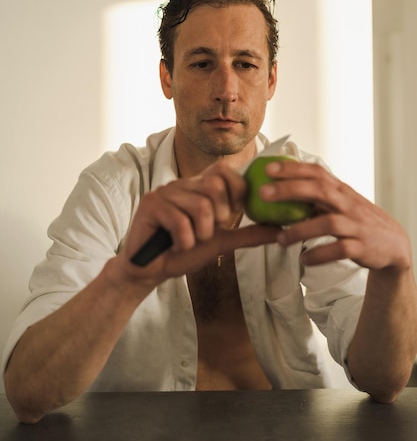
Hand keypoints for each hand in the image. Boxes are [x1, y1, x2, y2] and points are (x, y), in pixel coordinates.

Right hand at [118, 161, 280, 282]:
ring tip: (187, 242)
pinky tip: (174, 246)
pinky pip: (180, 222)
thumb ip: (248, 234)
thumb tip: (279, 230)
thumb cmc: (183, 252)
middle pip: (214, 187)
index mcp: (199, 187)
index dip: (234, 192)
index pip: (224, 170)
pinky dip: (183, 242)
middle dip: (216, 220)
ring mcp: (165, 191)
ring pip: (200, 207)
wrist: (151, 270)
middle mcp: (182, 184)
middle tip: (203, 233)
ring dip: (199, 235)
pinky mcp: (151, 204)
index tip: (228, 217)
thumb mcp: (221, 242)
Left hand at [260, 159, 411, 271]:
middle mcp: (347, 204)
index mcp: (339, 190)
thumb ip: (313, 197)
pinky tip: (305, 259)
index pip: (316, 172)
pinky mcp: (361, 247)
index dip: (292, 168)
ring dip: (301, 230)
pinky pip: (339, 250)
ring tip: (280, 240)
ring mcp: (355, 225)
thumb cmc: (355, 220)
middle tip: (263, 193)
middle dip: (290, 190)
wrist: (392, 244)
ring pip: (328, 223)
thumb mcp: (338, 203)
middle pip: (319, 190)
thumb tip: (275, 191)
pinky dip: (321, 254)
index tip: (268, 168)